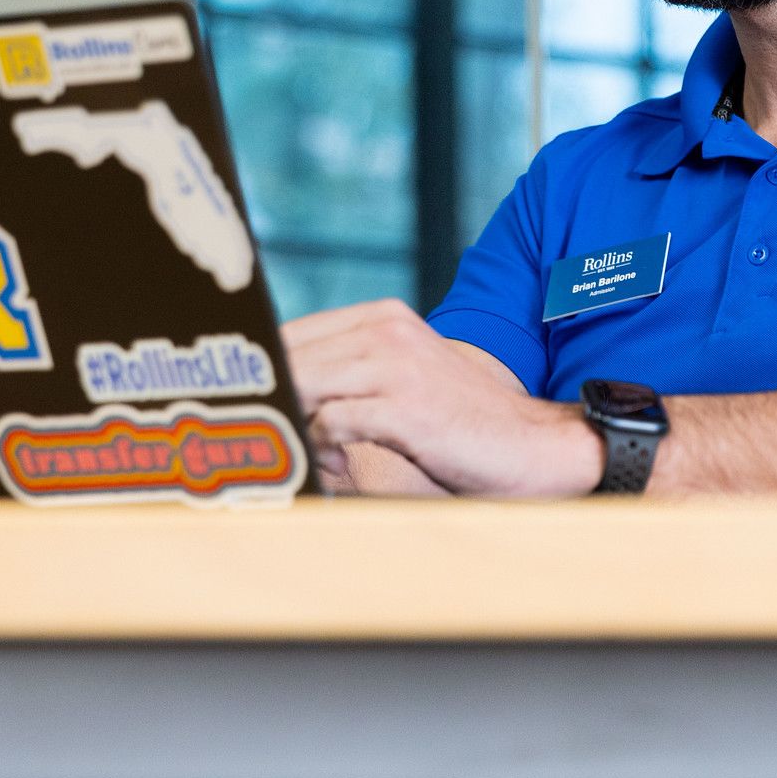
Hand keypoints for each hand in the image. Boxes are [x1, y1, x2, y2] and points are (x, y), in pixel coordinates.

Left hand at [282, 299, 602, 497]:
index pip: (292, 331)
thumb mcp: (404, 376)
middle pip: (290, 355)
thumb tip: (282, 388)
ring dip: (291, 422)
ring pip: (303, 384)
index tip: (243, 399)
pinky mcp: (404, 408)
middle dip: (268, 396)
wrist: (532, 444)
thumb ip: (351, 371)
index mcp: (382, 316)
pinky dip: (319, 446)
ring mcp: (396, 366)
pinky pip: (330, 422)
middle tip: (259, 431)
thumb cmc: (461, 419)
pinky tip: (335, 461)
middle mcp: (386, 330)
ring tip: (298, 450)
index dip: (261, 368)